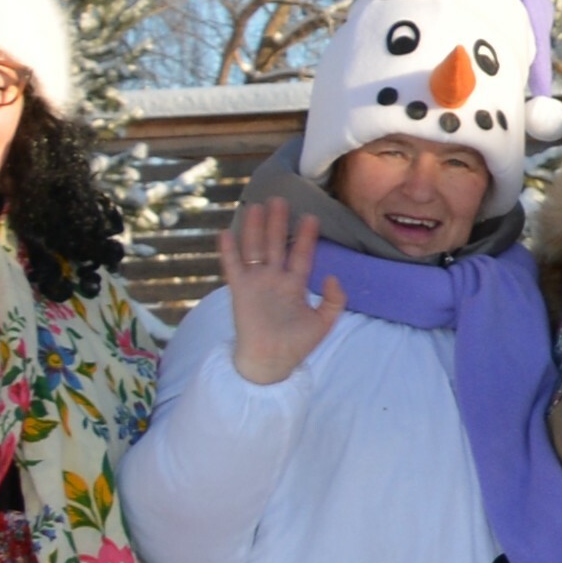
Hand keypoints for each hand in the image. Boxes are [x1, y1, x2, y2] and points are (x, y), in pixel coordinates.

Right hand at [217, 194, 345, 384]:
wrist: (271, 362)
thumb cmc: (296, 345)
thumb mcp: (323, 323)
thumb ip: (334, 301)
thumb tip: (334, 277)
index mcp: (295, 285)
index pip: (302, 255)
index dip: (306, 237)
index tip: (312, 217)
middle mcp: (275, 279)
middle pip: (277, 245)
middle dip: (279, 223)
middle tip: (281, 200)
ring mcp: (257, 282)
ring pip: (256, 249)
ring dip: (256, 229)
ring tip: (257, 206)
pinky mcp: (240, 290)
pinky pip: (233, 267)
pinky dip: (229, 251)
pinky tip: (227, 232)